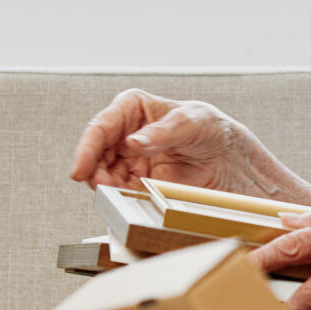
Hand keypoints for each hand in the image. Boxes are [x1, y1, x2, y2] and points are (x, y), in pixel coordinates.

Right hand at [69, 89, 253, 191]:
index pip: (101, 127)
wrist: (229, 159)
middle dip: (94, 172)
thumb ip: (163, 132)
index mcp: (133, 108)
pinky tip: (128, 201)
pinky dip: (120, 198)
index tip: (81, 170)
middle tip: (102, 187)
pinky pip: (120, 191)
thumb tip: (133, 142)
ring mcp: (130, 159)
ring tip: (116, 195)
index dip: (87, 148)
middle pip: (96, 154)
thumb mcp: (192, 123)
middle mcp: (125, 133)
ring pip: (104, 175)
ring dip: (105, 187)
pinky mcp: (138, 182)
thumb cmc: (211, 129)